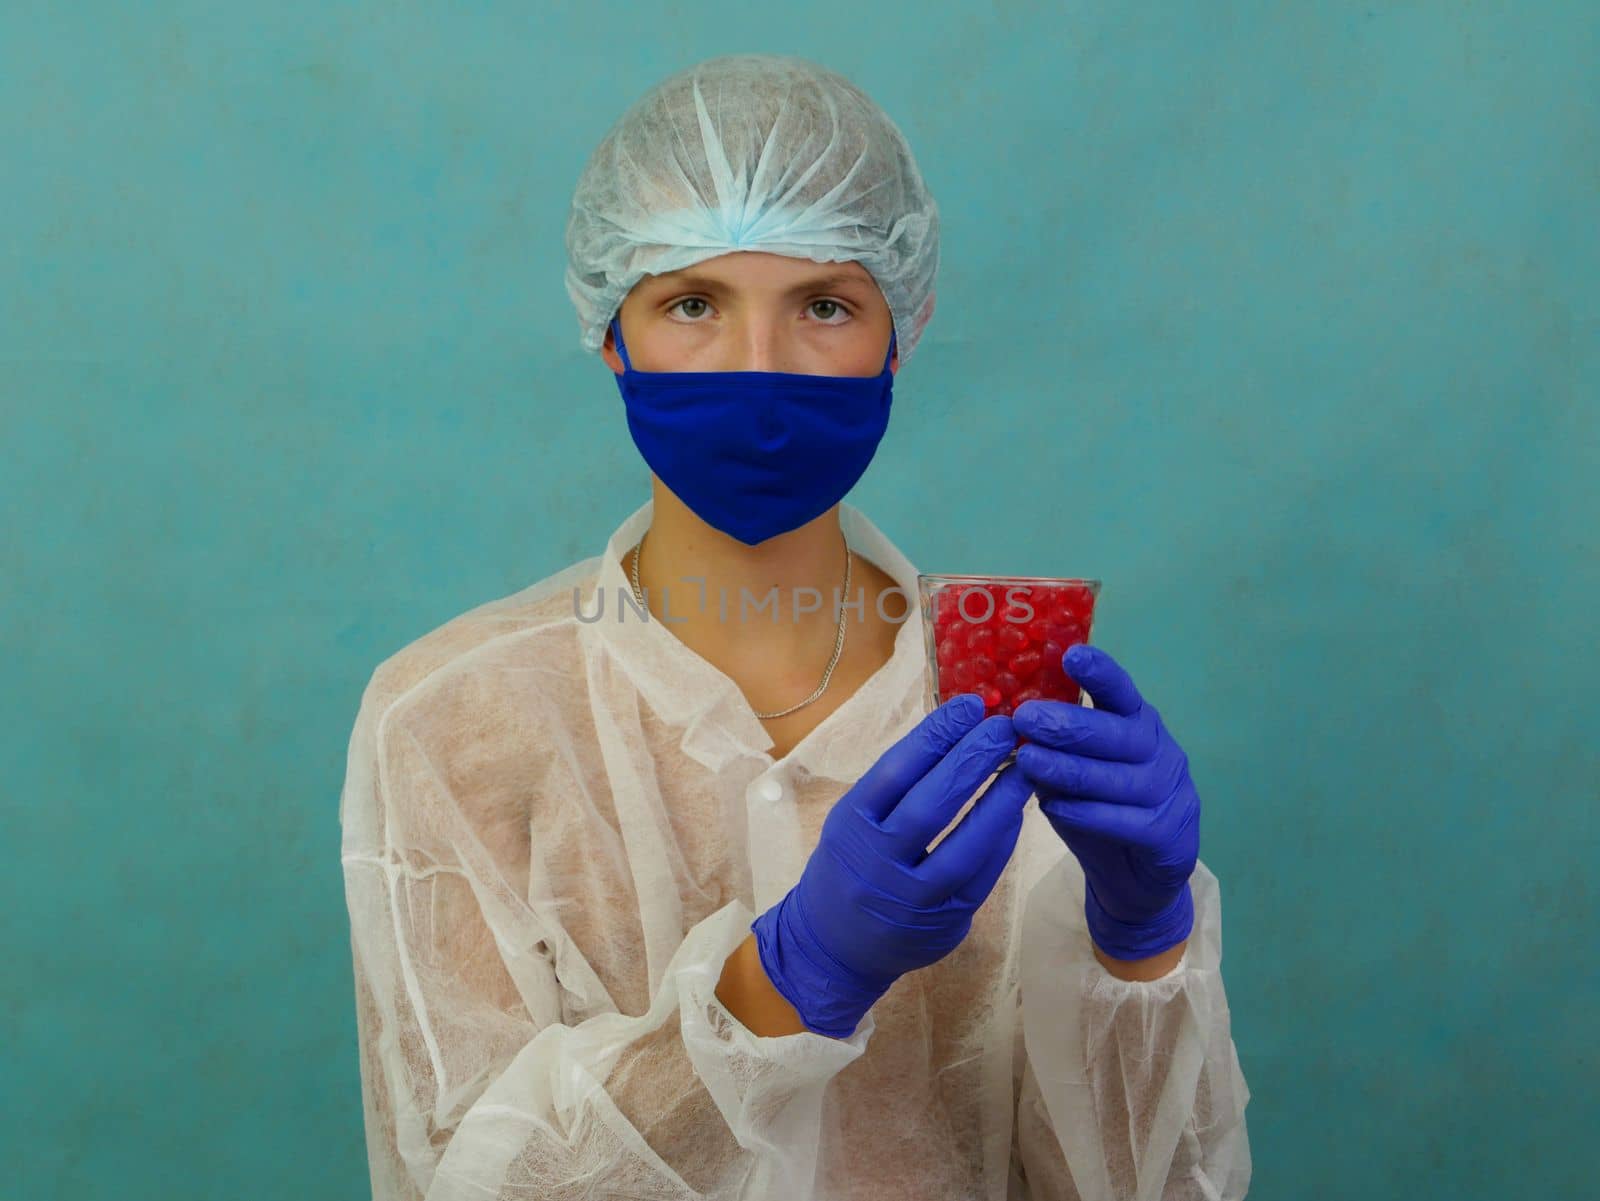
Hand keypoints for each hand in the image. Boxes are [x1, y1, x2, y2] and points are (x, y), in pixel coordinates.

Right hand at [751, 694, 1033, 1036]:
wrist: (830, 946)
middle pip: (930, 804)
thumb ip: (894, 787)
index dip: (935, 734)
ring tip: (1025, 767)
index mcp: (851, 824)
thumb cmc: (847, 866)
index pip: (895, 770)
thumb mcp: (852, 820)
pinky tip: (1016, 811)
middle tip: (1004, 727)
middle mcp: (877, 861)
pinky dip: (1001, 841)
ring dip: (999, 801)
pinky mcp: (942, 922)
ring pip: (963, 845)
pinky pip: (980, 877)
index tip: (970, 705)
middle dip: (971, 760)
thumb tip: (952, 732)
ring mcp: (911, 897)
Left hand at [1012, 644, 1198, 961]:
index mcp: (1138, 726)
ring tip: (1028, 761)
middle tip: (1024, 717)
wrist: (1136, 880)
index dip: (1100, 673)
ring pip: (1120, 778)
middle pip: (1119, 734)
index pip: (1123, 693)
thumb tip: (1007, 719)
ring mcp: (1172, 794)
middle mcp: (1161, 752)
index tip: (1071, 654)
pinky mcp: (1170, 835)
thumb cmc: (1099, 809)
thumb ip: (1055, 746)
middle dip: (1070, 724)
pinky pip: (1127, 821)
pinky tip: (1055, 807)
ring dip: (1070, 768)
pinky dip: (1089, 813)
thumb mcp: (1075, 771)